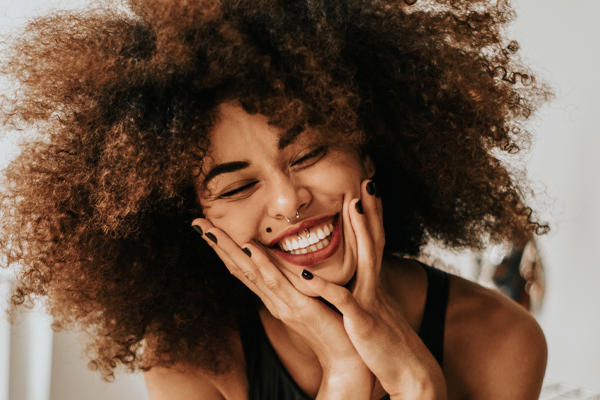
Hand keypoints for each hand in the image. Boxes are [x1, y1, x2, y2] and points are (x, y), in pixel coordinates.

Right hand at [191, 218, 372, 398]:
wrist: (346, 357)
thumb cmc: (331, 324)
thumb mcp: (308, 297)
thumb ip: (295, 280)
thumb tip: (286, 259)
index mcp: (274, 295)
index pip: (243, 267)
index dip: (224, 248)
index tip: (208, 227)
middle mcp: (272, 299)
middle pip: (239, 268)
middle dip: (217, 245)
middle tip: (197, 223)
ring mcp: (283, 304)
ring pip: (251, 273)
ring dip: (230, 250)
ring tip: (211, 231)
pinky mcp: (300, 308)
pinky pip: (278, 284)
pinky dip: (263, 265)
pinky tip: (251, 249)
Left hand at [300, 180, 447, 399]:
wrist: (411, 375)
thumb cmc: (387, 345)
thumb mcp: (377, 312)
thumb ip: (367, 293)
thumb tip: (362, 280)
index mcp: (374, 284)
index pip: (374, 243)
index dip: (371, 217)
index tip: (366, 191)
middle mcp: (374, 286)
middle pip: (375, 241)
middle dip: (371, 211)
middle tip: (368, 181)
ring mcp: (370, 301)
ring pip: (367, 260)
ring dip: (361, 232)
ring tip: (353, 206)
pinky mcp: (362, 322)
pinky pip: (343, 301)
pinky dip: (326, 288)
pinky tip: (309, 275)